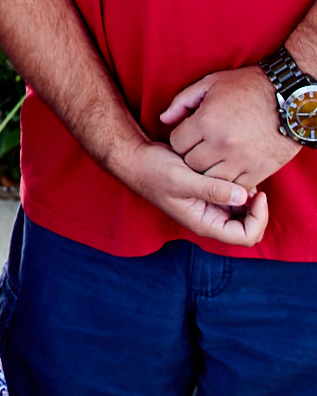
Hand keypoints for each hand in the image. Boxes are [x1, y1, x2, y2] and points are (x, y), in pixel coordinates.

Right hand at [105, 132, 268, 246]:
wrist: (137, 159)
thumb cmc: (153, 171)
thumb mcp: (182, 180)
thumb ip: (212, 190)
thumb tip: (244, 197)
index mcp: (205, 223)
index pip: (246, 236)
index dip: (258, 218)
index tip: (257, 193)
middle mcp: (211, 219)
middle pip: (250, 226)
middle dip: (258, 209)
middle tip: (255, 185)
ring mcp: (211, 207)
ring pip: (244, 211)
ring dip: (249, 196)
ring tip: (244, 174)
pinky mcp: (210, 193)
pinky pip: (235, 196)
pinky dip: (241, 185)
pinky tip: (235, 168)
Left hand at [161, 68, 302, 194]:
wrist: (289, 98)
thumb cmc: (248, 87)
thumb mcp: (210, 84)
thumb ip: (182, 101)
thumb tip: (164, 119)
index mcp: (206, 122)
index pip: (177, 143)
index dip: (181, 139)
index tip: (190, 136)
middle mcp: (221, 144)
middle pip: (191, 164)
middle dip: (192, 156)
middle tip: (201, 148)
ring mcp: (240, 160)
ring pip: (210, 179)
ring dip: (210, 171)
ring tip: (215, 159)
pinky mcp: (258, 171)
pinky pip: (235, 186)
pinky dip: (231, 180)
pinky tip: (232, 167)